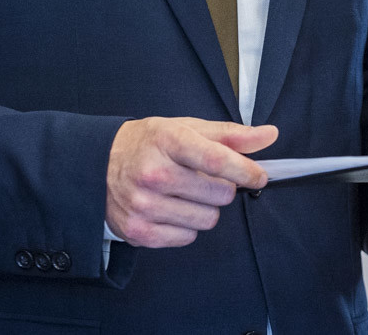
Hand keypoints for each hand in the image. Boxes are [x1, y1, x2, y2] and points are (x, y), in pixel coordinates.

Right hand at [106, 117, 276, 247]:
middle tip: (202, 179)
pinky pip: (188, 238)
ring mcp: (144, 205)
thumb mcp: (185, 128)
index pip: (216, 159)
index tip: (258, 176)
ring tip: (183, 194)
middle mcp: (153, 173)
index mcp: (167, 140)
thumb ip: (230, 135)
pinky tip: (169, 209)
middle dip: (221, 188)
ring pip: (207, 220)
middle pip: (219, 195)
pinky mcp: (139, 231)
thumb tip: (269, 135)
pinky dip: (186, 226)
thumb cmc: (148, 144)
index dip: (245, 170)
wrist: (97, 164)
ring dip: (204, 209)